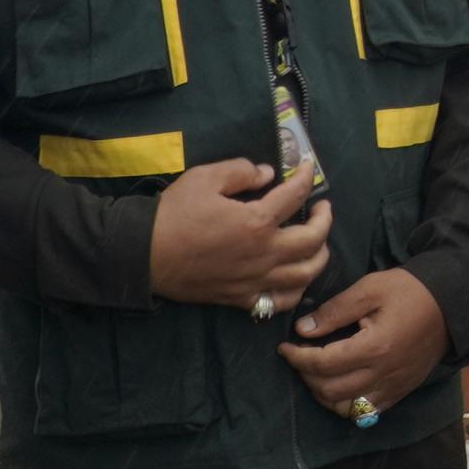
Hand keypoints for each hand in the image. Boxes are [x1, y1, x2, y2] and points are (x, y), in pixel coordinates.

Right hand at [146, 160, 330, 310]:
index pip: (296, 195)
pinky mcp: (242, 299)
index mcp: (257, 222)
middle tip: (321, 208)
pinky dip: (296, 289)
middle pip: (314, 239)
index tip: (309, 168)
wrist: (144, 255)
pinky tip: (296, 277)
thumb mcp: (205, 178)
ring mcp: (256, 280)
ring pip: (306, 274)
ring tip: (316, 242)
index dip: (307, 177)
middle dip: (324, 219)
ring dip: (319, 255)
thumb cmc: (173, 214)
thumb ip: (241, 171)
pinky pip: (281, 300)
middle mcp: (264, 254)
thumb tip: (268, 174)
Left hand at [283, 268, 449, 418]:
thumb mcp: (370, 289)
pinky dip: (345, 405)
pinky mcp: (400, 392)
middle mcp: (382, 374)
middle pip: (329, 390)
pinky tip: (340, 386)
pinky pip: (365, 412)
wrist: (451, 304)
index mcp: (374, 347)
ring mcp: (392, 387)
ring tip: (316, 373)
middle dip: (305, 375)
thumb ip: (334, 310)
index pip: (322, 363)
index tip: (284, 347)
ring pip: (344, 408)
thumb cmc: (409, 291)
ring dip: (322, 394)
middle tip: (299, 356)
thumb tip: (302, 330)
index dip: (297, 357)